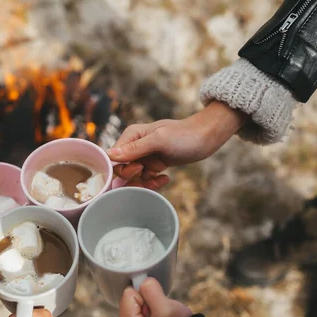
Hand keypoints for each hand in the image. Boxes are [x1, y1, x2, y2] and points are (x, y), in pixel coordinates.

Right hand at [109, 101, 245, 188]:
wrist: (206, 138)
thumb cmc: (184, 135)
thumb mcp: (159, 140)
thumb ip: (135, 148)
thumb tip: (110, 155)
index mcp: (131, 136)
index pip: (114, 158)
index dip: (124, 168)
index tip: (140, 168)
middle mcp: (134, 146)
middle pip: (122, 170)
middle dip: (137, 176)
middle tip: (153, 170)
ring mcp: (144, 156)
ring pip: (134, 178)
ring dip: (147, 181)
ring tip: (163, 176)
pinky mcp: (153, 165)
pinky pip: (146, 179)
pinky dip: (154, 182)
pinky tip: (166, 178)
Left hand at [117, 278, 191, 316]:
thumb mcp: (165, 308)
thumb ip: (151, 291)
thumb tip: (143, 280)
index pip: (128, 294)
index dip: (145, 297)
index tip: (156, 309)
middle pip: (129, 295)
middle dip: (145, 299)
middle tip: (157, 312)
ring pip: (133, 296)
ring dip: (147, 301)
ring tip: (157, 313)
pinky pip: (136, 300)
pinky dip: (147, 303)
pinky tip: (154, 314)